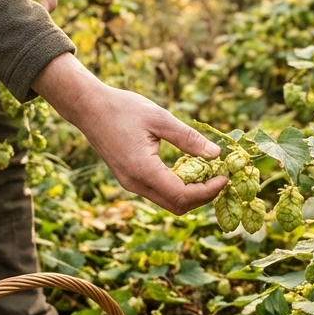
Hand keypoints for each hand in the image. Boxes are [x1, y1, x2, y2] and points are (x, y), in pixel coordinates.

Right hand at [32, 54, 227, 213]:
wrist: (89, 108)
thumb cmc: (123, 108)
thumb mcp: (159, 118)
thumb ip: (188, 138)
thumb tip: (216, 154)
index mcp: (143, 170)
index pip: (182, 196)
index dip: (207, 191)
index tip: (224, 177)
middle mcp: (135, 184)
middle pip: (176, 206)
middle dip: (202, 197)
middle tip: (221, 178)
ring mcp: (130, 184)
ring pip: (168, 202)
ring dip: (191, 194)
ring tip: (209, 174)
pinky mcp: (130, 180)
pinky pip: (159, 193)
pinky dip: (178, 188)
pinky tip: (190, 170)